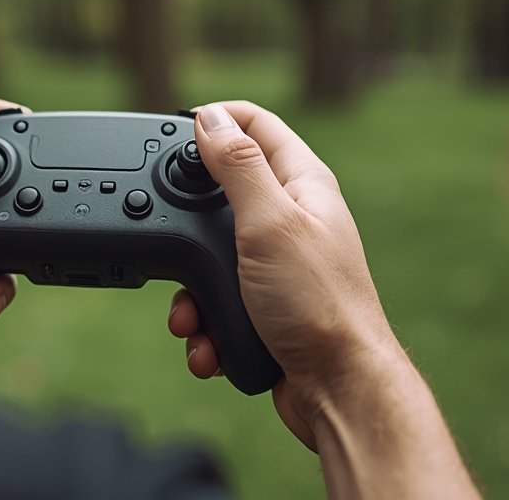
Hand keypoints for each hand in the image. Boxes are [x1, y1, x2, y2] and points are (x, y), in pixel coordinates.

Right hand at [167, 101, 398, 449]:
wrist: (338, 389)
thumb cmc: (318, 305)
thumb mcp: (268, 223)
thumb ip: (237, 167)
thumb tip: (210, 118)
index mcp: (302, 184)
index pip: (256, 124)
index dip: (216, 118)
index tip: (175, 129)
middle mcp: (291, 217)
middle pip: (220, 192)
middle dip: (186, 224)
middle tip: (170, 237)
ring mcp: (276, 262)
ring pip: (209, 255)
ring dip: (190, 288)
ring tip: (192, 314)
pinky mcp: (263, 303)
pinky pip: (216, 299)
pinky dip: (204, 321)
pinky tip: (209, 342)